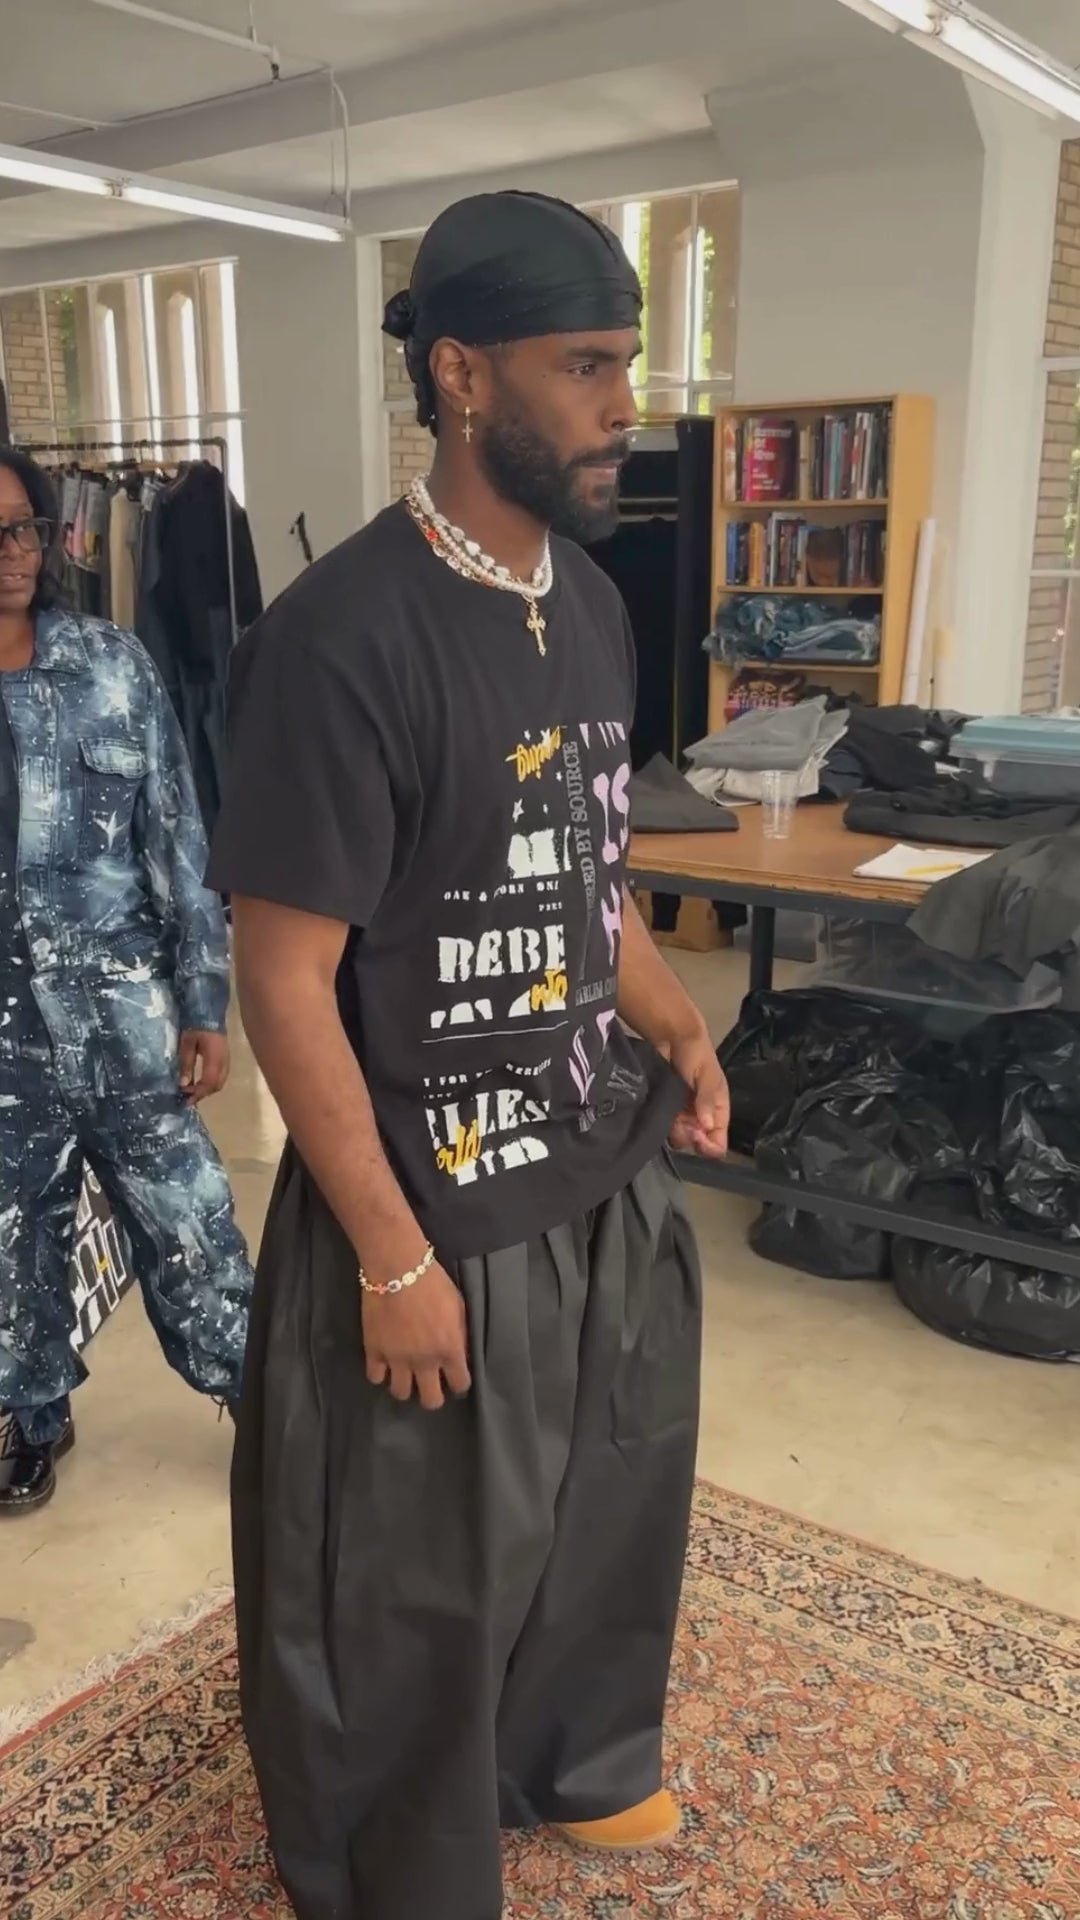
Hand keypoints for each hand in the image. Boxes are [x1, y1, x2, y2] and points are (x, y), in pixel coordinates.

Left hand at [178, 1029, 229, 1103]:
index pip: (208, 1083)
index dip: (197, 1093)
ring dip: (207, 1089)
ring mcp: (227, 1060)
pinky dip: (211, 1083)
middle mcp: (224, 1063)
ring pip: (220, 1082)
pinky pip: (221, 1076)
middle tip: (187, 1097)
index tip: (185, 1099)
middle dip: (202, 1094)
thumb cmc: (196, 1027)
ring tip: (193, 1091)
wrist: (209, 1014)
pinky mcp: (226, 1058)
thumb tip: (183, 1085)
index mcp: (214, 1059)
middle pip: (216, 1086)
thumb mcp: (187, 1044)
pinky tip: (200, 1081)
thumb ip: (186, 1064)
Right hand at [362, 1263, 471, 1411]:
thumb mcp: (459, 1307)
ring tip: (406, 1374)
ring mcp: (396, 1359)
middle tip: (431, 1383)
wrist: (397, 1267)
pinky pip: (374, 1377)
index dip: (459, 1384)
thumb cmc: (433, 1282)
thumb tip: (460, 1353)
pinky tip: (384, 1363)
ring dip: (405, 1386)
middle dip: (433, 1396)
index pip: (460, 1384)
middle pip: (430, 1400)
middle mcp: (424, 1361)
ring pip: (400, 1393)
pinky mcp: (373, 1350)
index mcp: (450, 1349)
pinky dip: (380, 1373)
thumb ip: (460, 1335)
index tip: (455, 1379)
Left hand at [666, 1023, 729, 1157]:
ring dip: (675, 1130)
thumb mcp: (706, 1075)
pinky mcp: (667, 1108)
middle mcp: (702, 1116)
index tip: (697, 1136)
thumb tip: (706, 1126)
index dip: (709, 1145)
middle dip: (690, 1137)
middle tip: (681, 1121)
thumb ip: (706, 1100)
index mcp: (718, 1110)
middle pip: (698, 1143)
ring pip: (681, 1137)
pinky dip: (662, 1122)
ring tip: (670, 1111)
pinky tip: (660, 1110)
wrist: (671, 1036)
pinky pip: (666, 1126)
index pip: (719, 1141)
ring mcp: (683, 1113)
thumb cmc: (696, 1053)